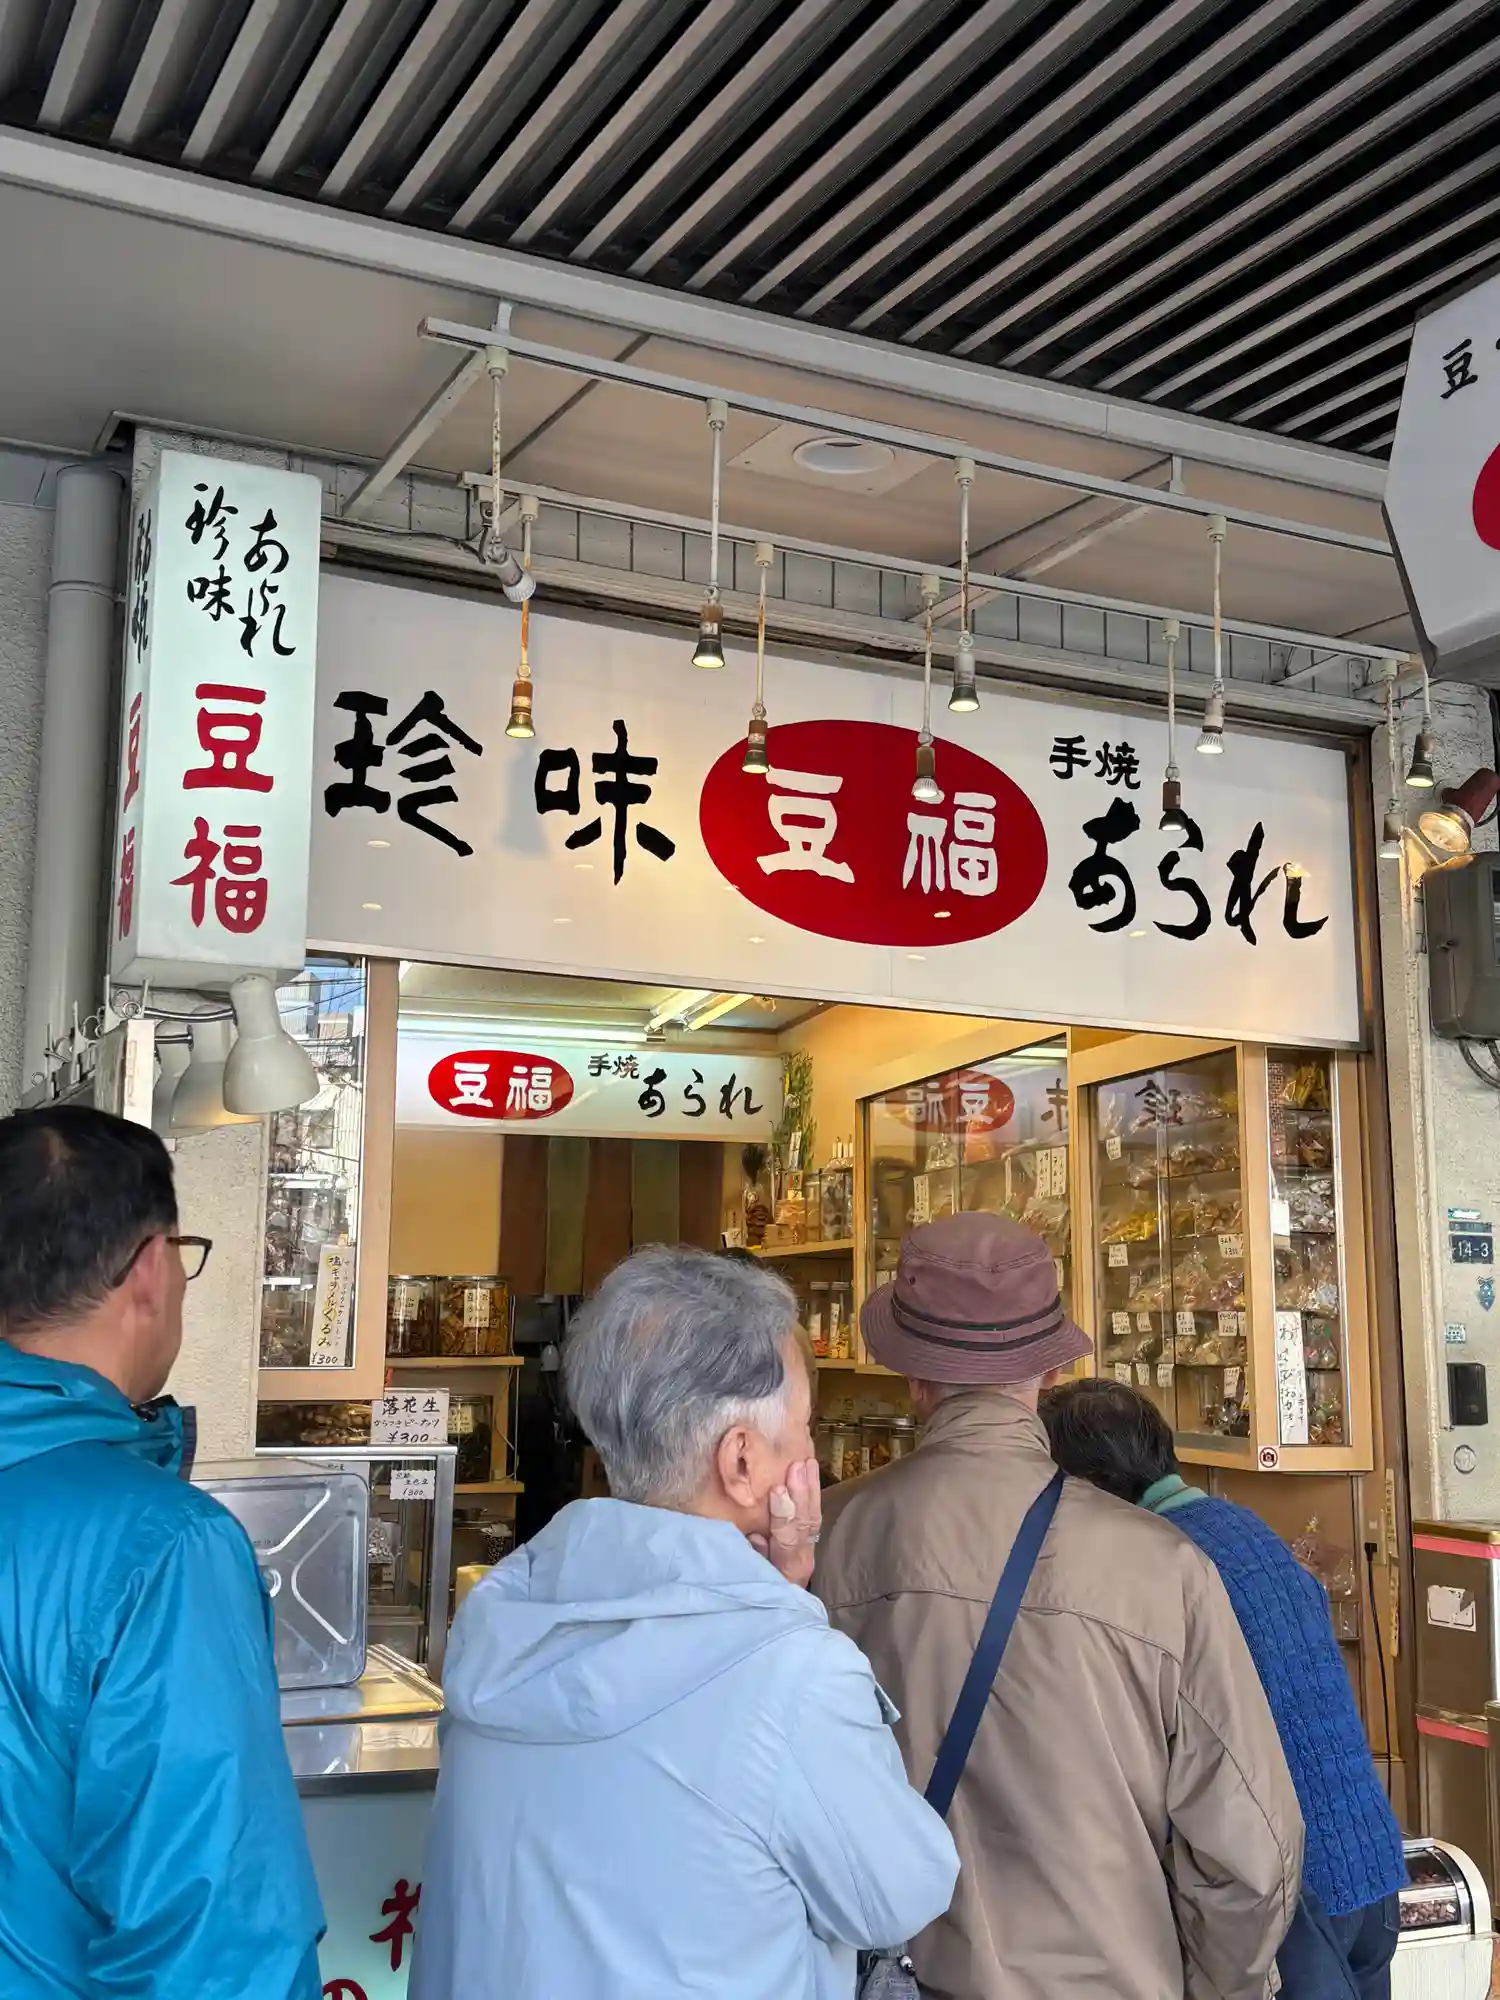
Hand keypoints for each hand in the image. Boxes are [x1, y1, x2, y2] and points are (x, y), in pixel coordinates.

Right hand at [748, 1457, 822, 1587]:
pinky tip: (809, 1473)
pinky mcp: (809, 1542)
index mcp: (787, 1569)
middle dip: (802, 1493)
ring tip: (807, 1463)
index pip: (787, 1538)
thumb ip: (753, 1559)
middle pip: (804, 1523)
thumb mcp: (750, 1579)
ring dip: (810, 1488)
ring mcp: (808, 1550)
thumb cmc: (756, 1594)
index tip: (778, 1488)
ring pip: (812, 1516)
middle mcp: (802, 1559)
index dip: (783, 1513)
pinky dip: (811, 1493)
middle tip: (798, 1466)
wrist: (781, 1615)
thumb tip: (758, 1537)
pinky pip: (812, 1515)